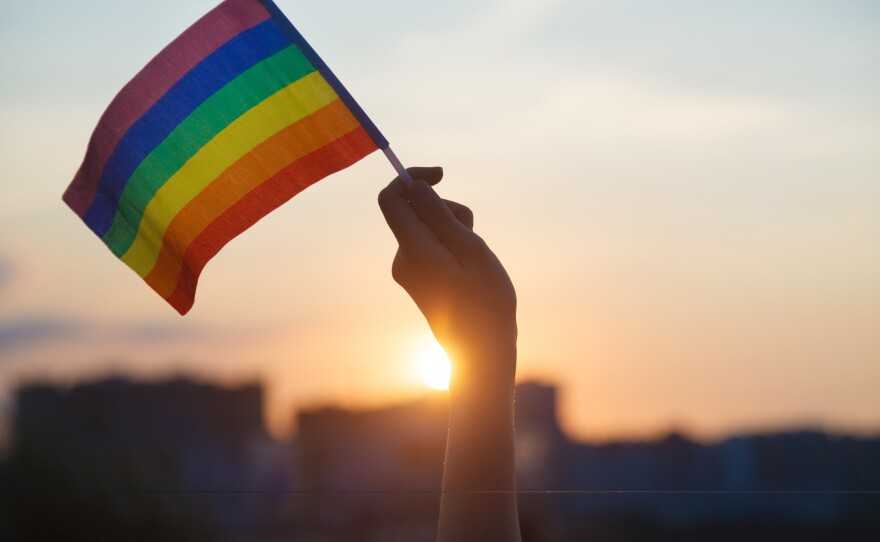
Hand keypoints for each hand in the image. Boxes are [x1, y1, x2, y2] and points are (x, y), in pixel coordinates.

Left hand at [378, 167, 516, 386]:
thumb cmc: (485, 302)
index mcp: (414, 250)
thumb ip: (442, 217)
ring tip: (475, 257)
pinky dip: (450, 245)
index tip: (441, 175)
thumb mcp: (472, 250)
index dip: (412, 178)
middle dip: (447, 208)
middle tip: (474, 232)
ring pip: (426, 227)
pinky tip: (468, 268)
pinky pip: (430, 245)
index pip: (391, 199)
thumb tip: (416, 187)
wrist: (481, 349)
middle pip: (415, 210)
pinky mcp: (417, 277)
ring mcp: (408, 270)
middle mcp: (403, 258)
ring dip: (453, 229)